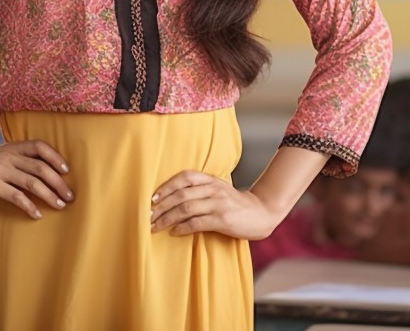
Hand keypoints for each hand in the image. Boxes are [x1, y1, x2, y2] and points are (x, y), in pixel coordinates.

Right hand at [0, 139, 72, 219]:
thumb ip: (16, 160)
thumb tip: (43, 173)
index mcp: (11, 147)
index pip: (39, 146)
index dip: (55, 157)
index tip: (67, 171)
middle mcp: (6, 156)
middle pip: (40, 167)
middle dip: (58, 182)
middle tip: (69, 196)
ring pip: (32, 183)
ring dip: (50, 195)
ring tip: (59, 206)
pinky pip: (16, 196)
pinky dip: (29, 206)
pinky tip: (37, 214)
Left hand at [150, 170, 283, 239]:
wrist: (261, 212)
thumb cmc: (234, 204)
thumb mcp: (217, 190)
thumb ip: (199, 190)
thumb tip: (170, 199)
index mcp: (211, 179)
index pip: (184, 177)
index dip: (166, 186)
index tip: (152, 198)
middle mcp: (213, 189)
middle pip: (181, 194)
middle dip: (162, 206)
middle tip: (147, 216)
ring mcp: (218, 204)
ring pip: (186, 208)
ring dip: (167, 218)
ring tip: (155, 226)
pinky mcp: (223, 220)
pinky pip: (198, 223)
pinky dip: (183, 228)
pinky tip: (174, 232)